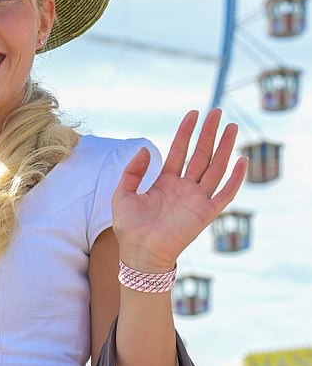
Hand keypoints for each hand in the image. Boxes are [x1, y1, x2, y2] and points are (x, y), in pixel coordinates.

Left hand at [112, 109, 247, 270]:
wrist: (139, 253)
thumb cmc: (129, 228)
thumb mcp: (123, 194)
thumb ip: (133, 171)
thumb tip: (146, 149)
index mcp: (166, 182)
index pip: (179, 151)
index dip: (186, 132)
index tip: (193, 114)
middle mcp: (184, 188)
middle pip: (201, 155)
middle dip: (209, 134)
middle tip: (217, 112)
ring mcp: (196, 199)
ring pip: (215, 168)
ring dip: (224, 148)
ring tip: (231, 128)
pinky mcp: (206, 213)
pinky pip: (225, 193)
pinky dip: (235, 178)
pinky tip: (242, 160)